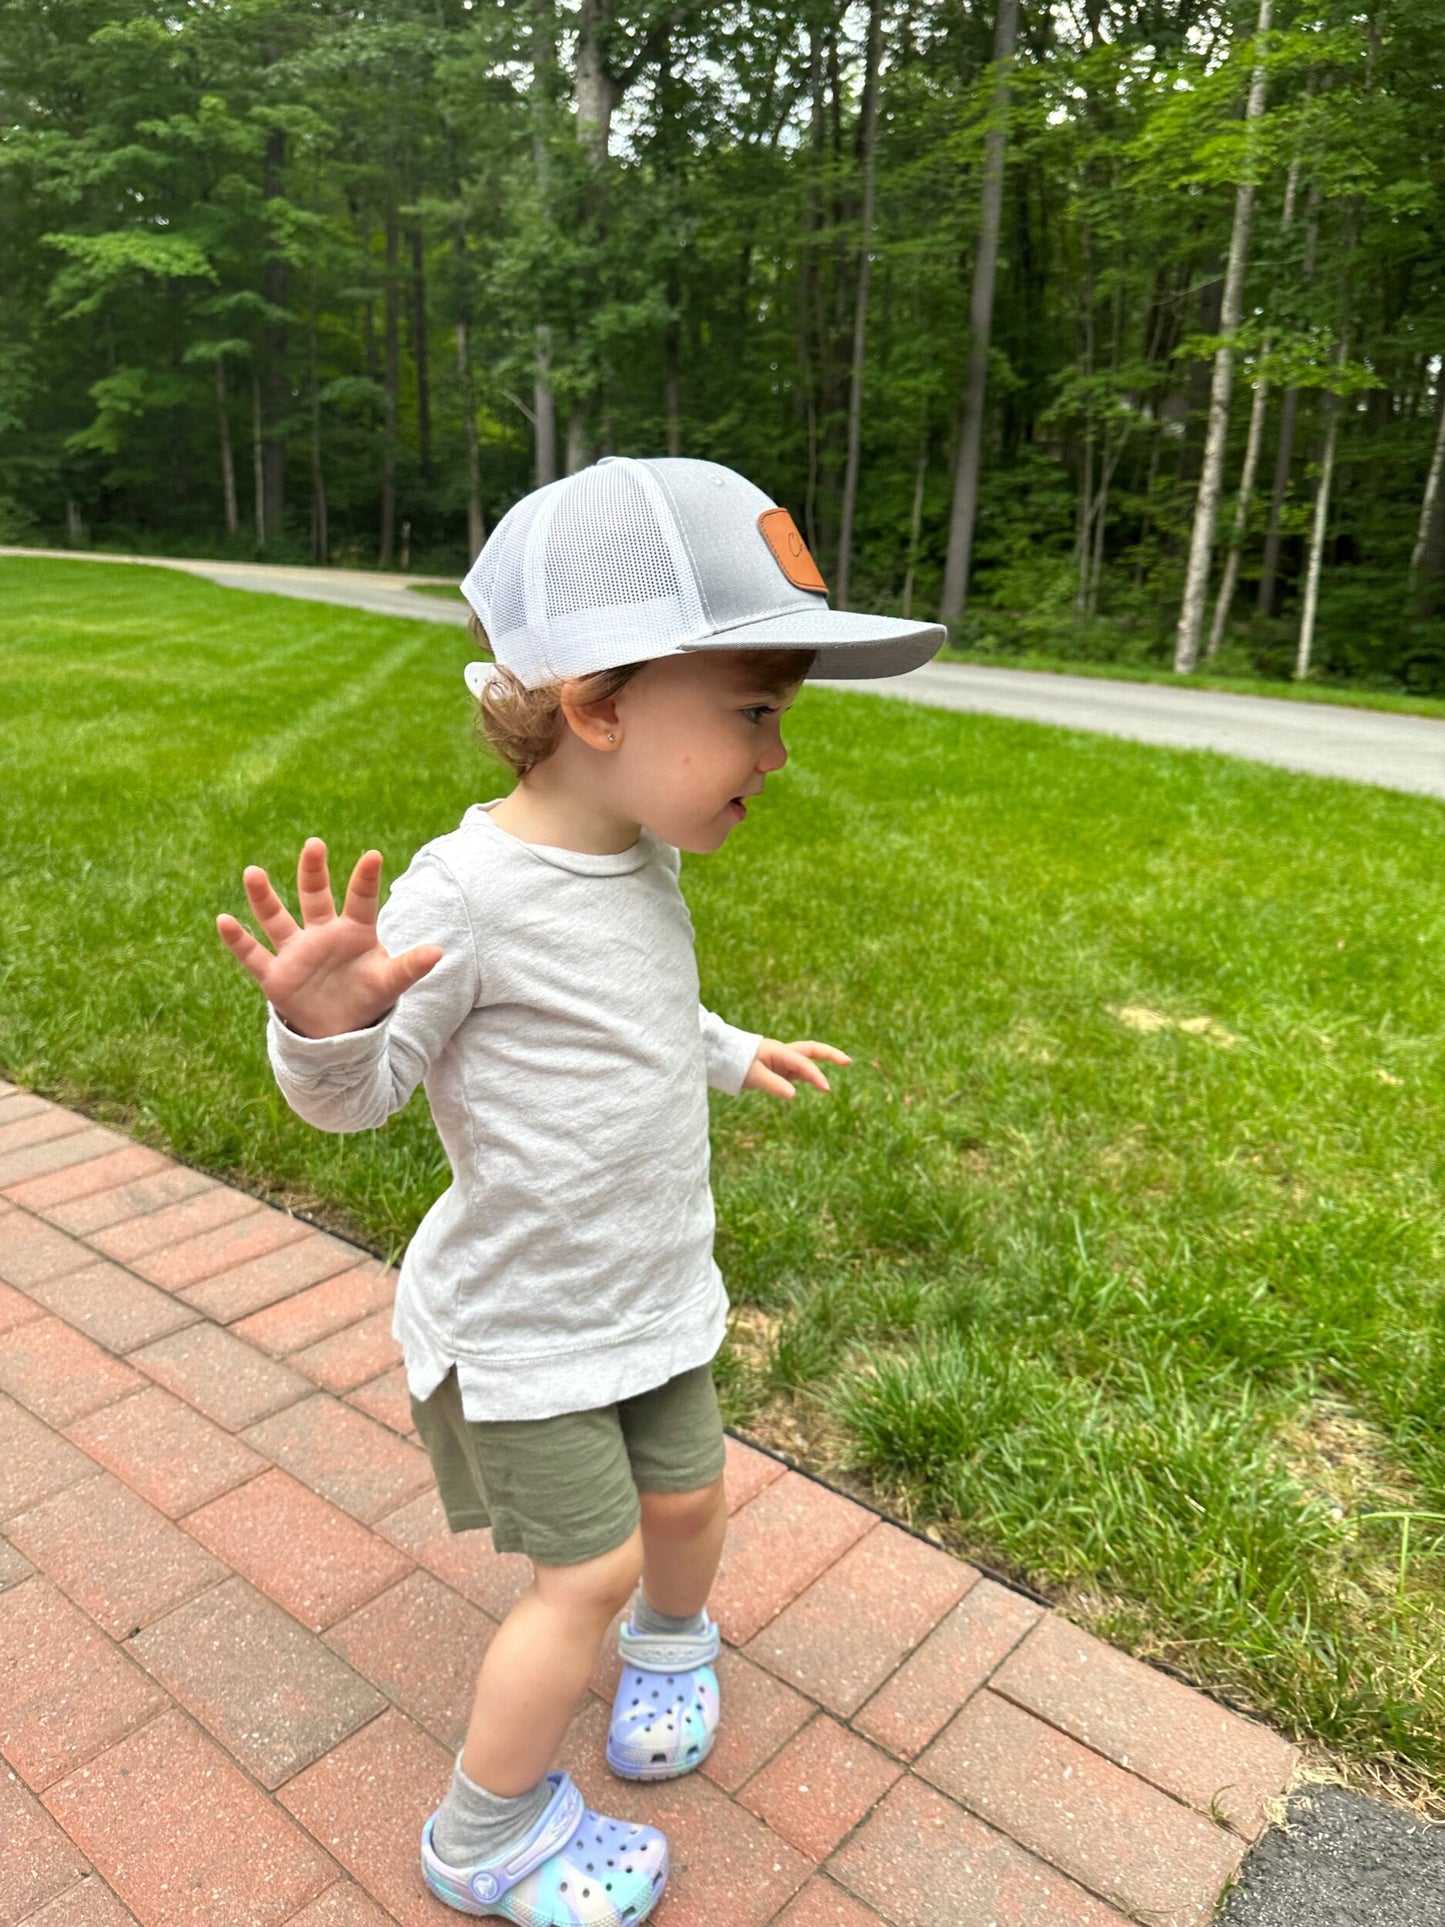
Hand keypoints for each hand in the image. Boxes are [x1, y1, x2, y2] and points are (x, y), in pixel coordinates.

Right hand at [215, 838, 442, 1038]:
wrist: (339, 1030)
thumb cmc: (367, 996)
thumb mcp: (390, 983)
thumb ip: (410, 967)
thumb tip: (439, 952)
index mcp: (354, 931)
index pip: (361, 900)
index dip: (365, 880)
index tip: (373, 856)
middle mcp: (321, 933)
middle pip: (315, 897)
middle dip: (314, 872)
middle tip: (315, 845)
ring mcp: (296, 951)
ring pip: (277, 918)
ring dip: (264, 897)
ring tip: (253, 872)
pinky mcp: (275, 974)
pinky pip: (253, 954)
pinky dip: (238, 940)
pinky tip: (223, 920)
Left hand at [742, 1038, 850, 1100]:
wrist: (721, 1057)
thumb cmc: (735, 1064)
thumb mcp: (753, 1076)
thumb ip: (773, 1084)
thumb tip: (793, 1094)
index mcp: (778, 1051)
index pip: (803, 1063)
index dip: (816, 1075)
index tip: (827, 1088)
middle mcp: (783, 1053)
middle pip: (811, 1050)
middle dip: (830, 1054)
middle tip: (848, 1061)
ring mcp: (781, 1060)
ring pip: (806, 1061)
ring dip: (820, 1066)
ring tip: (837, 1073)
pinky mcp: (778, 1069)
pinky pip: (798, 1071)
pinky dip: (809, 1075)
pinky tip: (817, 1084)